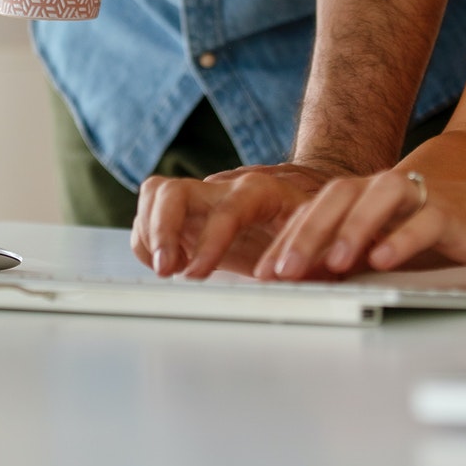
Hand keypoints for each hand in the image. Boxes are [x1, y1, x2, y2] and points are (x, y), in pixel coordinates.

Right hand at [132, 163, 336, 277]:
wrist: (298, 204)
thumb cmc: (309, 224)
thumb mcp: (319, 236)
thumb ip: (307, 253)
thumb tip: (290, 277)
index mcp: (258, 191)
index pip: (227, 208)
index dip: (210, 241)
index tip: (197, 274)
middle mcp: (223, 188)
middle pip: (175, 192)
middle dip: (162, 230)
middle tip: (164, 270)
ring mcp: (200, 197)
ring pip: (156, 195)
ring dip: (149, 234)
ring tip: (165, 270)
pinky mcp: (184, 212)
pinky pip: (148, 213)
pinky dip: (146, 240)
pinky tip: (164, 265)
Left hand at [255, 170, 465, 281]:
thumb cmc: (454, 235)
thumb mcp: (395, 246)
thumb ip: (357, 255)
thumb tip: (308, 279)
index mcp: (371, 197)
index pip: (319, 210)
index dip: (288, 239)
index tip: (264, 273)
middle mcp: (391, 190)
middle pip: (338, 198)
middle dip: (306, 234)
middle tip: (283, 271)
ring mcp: (423, 197)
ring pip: (378, 200)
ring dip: (351, 230)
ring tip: (331, 263)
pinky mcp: (455, 211)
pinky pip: (424, 220)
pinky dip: (402, 238)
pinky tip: (384, 259)